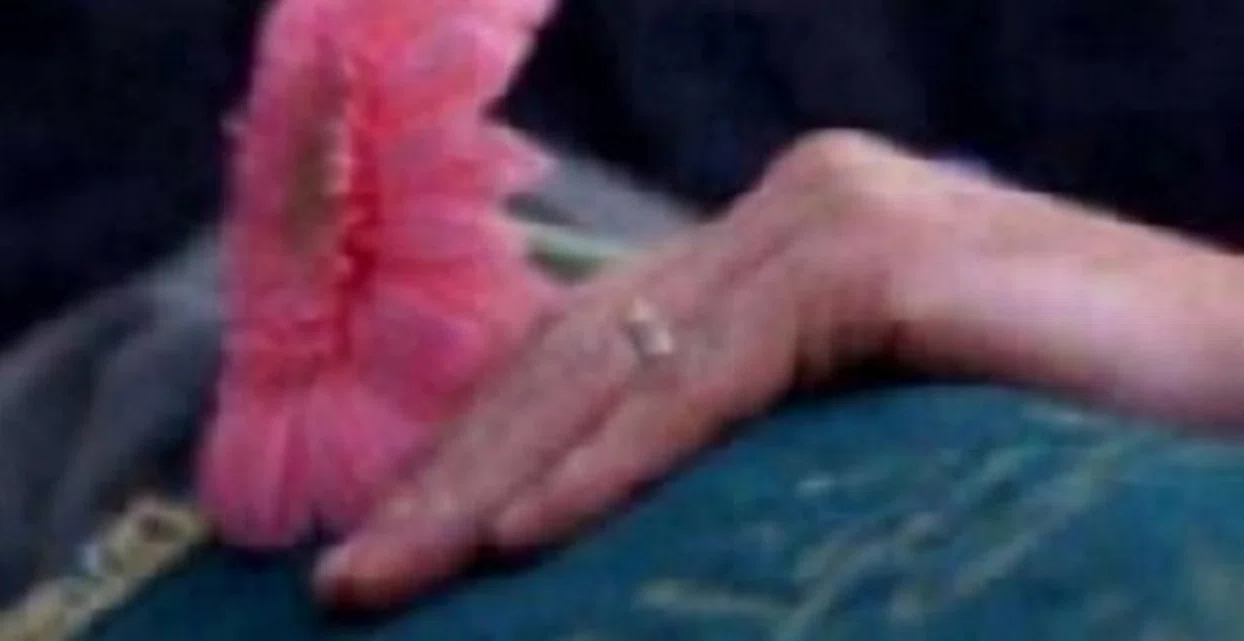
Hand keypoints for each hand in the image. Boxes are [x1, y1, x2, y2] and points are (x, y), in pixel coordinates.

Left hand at [307, 130, 934, 607]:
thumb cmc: (1053, 408)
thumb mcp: (889, 421)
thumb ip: (771, 427)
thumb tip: (621, 507)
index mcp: (784, 236)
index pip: (595, 347)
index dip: (484, 446)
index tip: (402, 537)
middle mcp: (790, 206)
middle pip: (577, 355)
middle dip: (451, 474)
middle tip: (349, 580)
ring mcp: (827, 217)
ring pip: (614, 364)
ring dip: (486, 482)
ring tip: (387, 576)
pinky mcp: (872, 260)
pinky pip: (704, 382)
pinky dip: (606, 463)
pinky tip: (515, 536)